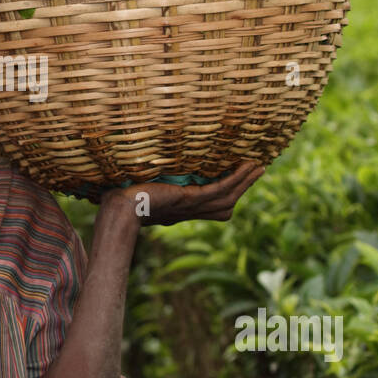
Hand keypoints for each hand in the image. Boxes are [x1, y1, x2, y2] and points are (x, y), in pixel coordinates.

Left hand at [99, 160, 264, 227]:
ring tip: (259, 166)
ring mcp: (192, 206)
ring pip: (228, 195)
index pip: (210, 207)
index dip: (226, 196)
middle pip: (225, 202)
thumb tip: (137, 178)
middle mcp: (189, 211)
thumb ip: (143, 188)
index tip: (236, 183)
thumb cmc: (120, 203)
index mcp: (179, 211)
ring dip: (244, 181)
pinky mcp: (191, 199)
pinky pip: (221, 189)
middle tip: (257, 170)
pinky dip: (236, 179)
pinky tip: (247, 166)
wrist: (118, 211)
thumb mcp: (137, 194)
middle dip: (242, 187)